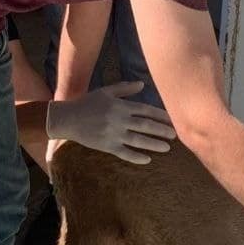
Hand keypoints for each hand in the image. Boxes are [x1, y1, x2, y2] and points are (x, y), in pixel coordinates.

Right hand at [45, 81, 174, 164]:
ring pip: (138, 140)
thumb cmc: (87, 103)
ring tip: (167, 147)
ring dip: (154, 144)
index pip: (146, 110)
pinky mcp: (106, 146)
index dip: (161, 115)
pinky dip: (136, 157)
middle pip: (146, 126)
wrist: (67, 118)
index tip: (173, 119)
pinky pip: (124, 153)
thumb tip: (143, 84)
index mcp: (120, 106)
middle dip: (162, 130)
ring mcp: (113, 134)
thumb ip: (124, 88)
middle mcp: (119, 120)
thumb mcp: (106, 92)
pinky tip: (147, 160)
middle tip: (175, 135)